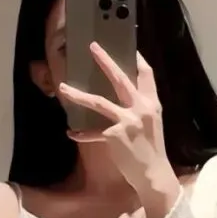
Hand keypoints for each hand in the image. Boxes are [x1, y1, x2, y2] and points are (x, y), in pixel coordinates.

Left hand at [60, 46, 179, 217]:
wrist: (154, 173)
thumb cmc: (152, 148)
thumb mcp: (151, 122)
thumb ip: (140, 106)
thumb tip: (122, 93)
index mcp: (152, 103)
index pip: (146, 74)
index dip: (136, 58)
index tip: (128, 45)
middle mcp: (141, 108)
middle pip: (120, 79)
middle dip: (105, 61)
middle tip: (92, 47)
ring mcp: (127, 122)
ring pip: (98, 102)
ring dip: (78, 95)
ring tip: (63, 88)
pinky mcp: (115, 136)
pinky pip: (93, 132)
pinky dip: (81, 133)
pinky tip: (71, 132)